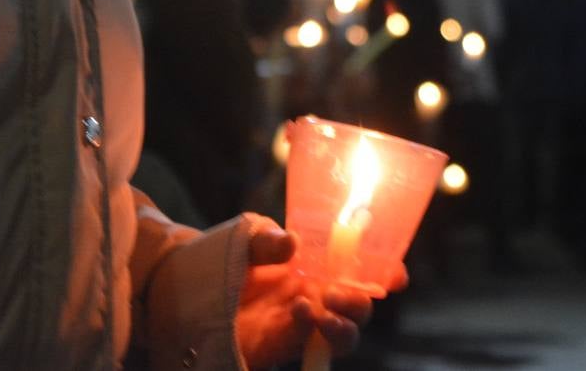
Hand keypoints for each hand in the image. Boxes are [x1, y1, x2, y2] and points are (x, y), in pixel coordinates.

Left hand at [235, 218, 404, 368]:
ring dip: (346, 322)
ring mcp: (303, 323)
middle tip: (338, 290)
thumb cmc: (222, 260)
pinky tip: (300, 311)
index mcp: (315, 265)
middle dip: (363, 300)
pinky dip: (318, 332)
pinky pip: (317, 348)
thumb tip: (292, 244)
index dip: (385, 273)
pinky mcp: (285, 346)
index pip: (360, 270)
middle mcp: (316, 295)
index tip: (397, 274)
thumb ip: (266, 237)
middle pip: (361, 305)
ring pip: (347, 334)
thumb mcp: (244, 236)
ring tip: (321, 305)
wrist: (189, 292)